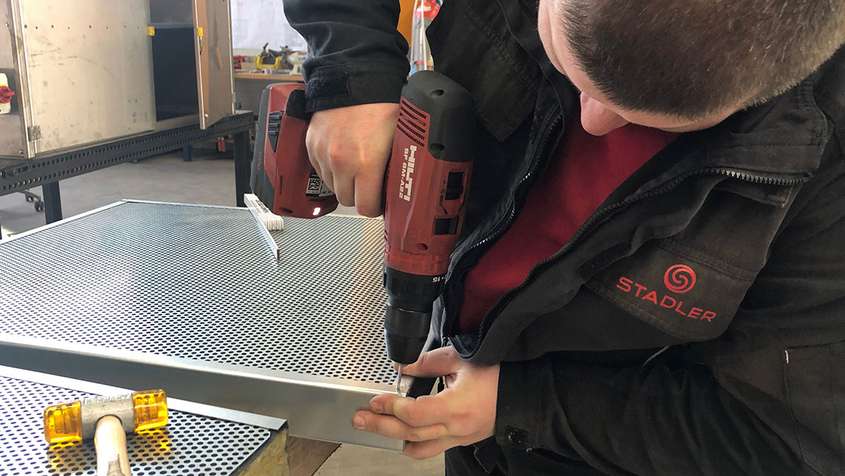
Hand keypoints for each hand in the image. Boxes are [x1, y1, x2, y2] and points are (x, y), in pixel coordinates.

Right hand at [306, 103, 398, 216]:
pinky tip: (342, 157)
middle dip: (359, 195)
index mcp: (366, 163)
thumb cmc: (379, 104)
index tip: (379, 202)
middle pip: (347, 200)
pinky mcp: (311, 146)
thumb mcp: (397, 138)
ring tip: (355, 168)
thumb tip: (401, 185)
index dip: (374, 207)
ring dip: (343, 182)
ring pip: (332, 186)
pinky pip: (320, 170)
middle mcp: (341, 163)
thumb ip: (396, 166)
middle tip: (369, 185)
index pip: (365, 207)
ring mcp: (323, 154)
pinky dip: (330, 169)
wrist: (353, 78)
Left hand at [352, 347, 499, 458]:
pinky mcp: (462, 440)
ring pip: (420, 448)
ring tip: (375, 426)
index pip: (415, 414)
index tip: (376, 399)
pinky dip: (414, 444)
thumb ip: (429, 363)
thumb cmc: (500, 374)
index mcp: (457, 407)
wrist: (524, 393)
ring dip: (394, 438)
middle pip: (410, 434)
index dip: (391, 407)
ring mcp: (459, 438)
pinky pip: (433, 448)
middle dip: (381, 426)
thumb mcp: (462, 358)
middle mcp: (457, 428)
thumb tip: (405, 367)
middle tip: (359, 419)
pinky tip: (402, 435)